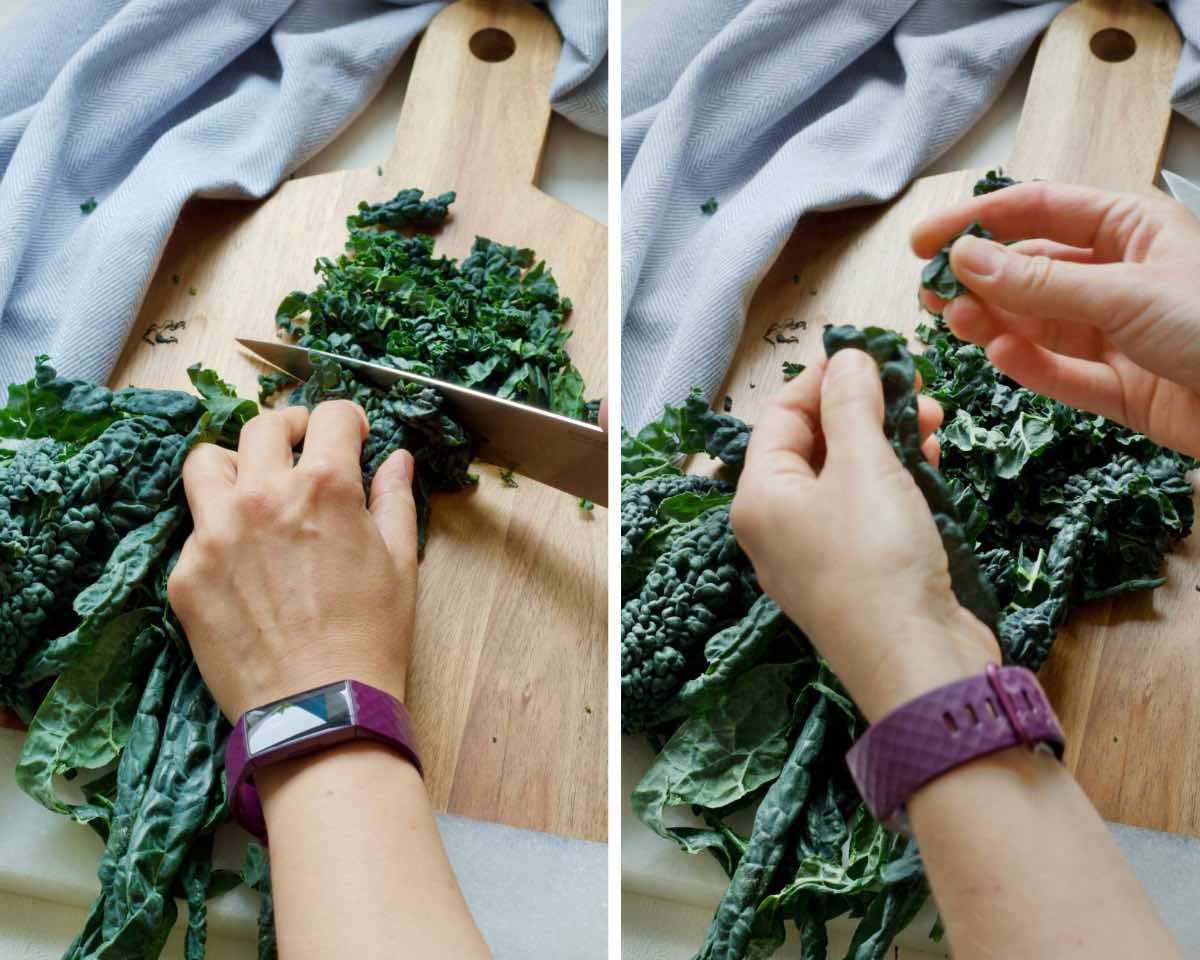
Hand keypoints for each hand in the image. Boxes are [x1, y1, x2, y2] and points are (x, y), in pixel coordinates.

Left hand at [167, 400, 417, 720]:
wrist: (319, 708)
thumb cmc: (371, 637)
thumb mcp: (401, 562)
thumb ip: (394, 499)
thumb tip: (396, 459)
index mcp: (325, 487)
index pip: (332, 416)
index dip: (349, 420)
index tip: (353, 435)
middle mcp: (263, 496)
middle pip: (264, 426)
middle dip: (291, 427)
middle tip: (304, 447)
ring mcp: (215, 534)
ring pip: (207, 462)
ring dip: (235, 464)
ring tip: (254, 488)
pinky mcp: (186, 574)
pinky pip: (195, 531)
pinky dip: (220, 532)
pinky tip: (244, 563)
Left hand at [729, 350, 999, 721]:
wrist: (919, 662)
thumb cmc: (878, 561)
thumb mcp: (864, 467)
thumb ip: (853, 406)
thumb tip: (848, 358)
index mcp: (759, 498)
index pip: (780, 416)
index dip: (823, 378)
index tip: (869, 351)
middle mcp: (778, 526)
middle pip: (814, 444)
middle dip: (863, 408)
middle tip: (914, 385)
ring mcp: (817, 553)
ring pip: (847, 475)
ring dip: (887, 440)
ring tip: (933, 419)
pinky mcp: (858, 571)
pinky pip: (869, 509)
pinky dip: (896, 480)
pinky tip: (930, 463)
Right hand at [913, 181, 1199, 458]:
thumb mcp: (1125, 293)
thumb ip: (1039, 284)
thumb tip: (964, 259)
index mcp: (1129, 229)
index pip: (1039, 211)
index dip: (978, 221)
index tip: (922, 241)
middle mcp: (1116, 276)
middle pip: (1030, 270)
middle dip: (978, 280)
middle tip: (928, 294)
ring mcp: (1115, 333)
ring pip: (1036, 324)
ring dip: (993, 323)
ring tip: (956, 326)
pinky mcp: (1118, 388)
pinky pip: (1060, 373)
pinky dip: (1028, 367)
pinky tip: (999, 358)